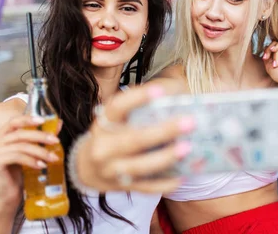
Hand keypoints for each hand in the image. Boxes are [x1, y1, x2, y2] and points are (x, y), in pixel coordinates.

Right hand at [0, 115, 60, 210]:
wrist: (7, 197)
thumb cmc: (19, 175)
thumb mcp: (31, 153)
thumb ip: (41, 138)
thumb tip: (58, 124)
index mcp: (0, 137)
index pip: (13, 122)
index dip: (28, 119)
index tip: (44, 120)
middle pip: (20, 134)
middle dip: (40, 136)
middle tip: (56, 141)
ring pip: (20, 147)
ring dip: (40, 151)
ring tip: (53, 158)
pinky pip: (16, 157)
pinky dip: (31, 160)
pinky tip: (41, 166)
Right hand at [76, 84, 194, 192]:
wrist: (88, 168)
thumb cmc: (112, 135)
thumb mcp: (118, 118)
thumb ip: (140, 107)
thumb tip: (174, 95)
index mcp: (103, 123)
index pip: (117, 107)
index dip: (137, 98)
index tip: (159, 90)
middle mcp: (104, 147)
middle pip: (134, 139)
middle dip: (163, 131)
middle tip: (189, 122)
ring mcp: (111, 169)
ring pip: (140, 166)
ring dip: (165, 157)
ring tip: (187, 148)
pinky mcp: (122, 187)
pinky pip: (146, 187)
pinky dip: (164, 183)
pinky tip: (182, 175)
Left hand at [262, 41, 277, 87]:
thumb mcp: (268, 64)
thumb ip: (267, 54)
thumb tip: (265, 46)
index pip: (271, 48)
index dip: (266, 51)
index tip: (264, 58)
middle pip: (274, 45)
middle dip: (269, 50)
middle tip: (266, 58)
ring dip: (274, 52)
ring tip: (274, 62)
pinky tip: (274, 50)